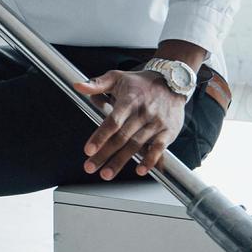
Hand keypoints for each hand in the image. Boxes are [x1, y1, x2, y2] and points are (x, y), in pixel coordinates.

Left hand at [73, 70, 187, 178]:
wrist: (173, 82)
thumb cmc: (141, 82)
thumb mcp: (117, 77)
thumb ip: (97, 84)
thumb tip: (78, 86)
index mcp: (129, 101)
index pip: (113, 122)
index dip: (100, 136)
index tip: (88, 150)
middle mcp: (143, 113)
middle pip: (121, 138)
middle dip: (105, 154)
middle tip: (90, 167)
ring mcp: (156, 124)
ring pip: (136, 145)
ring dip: (121, 161)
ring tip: (106, 174)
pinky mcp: (168, 132)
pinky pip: (159, 149)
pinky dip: (150, 160)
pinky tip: (140, 171)